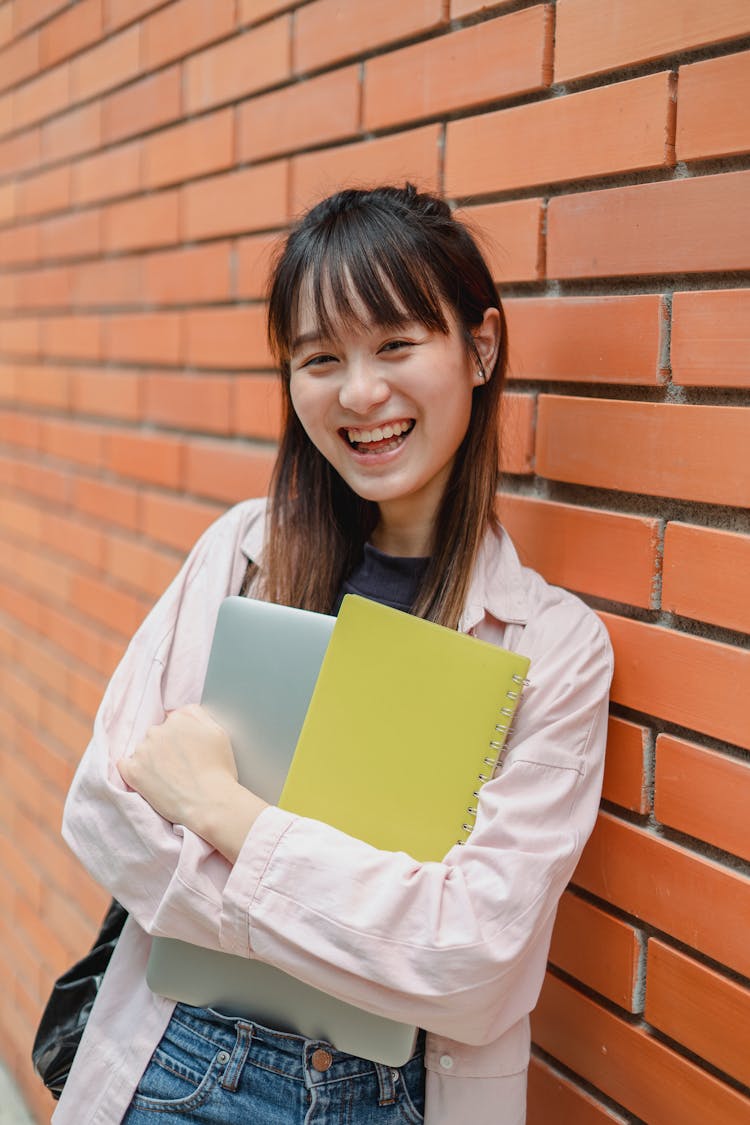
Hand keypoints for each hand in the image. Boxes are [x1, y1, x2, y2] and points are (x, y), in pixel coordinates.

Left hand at [118, 704, 267, 860]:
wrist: (209, 803)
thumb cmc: (218, 771)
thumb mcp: (218, 732)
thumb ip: (198, 714)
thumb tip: (181, 711)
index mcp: (179, 718)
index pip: (173, 722)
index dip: (181, 738)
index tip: (187, 752)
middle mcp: (157, 730)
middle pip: (157, 734)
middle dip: (165, 747)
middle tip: (180, 767)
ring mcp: (143, 751)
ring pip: (143, 750)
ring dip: (152, 760)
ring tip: (169, 778)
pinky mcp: (133, 772)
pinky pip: (125, 765)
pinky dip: (134, 771)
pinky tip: (149, 780)